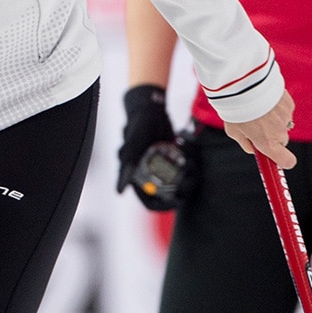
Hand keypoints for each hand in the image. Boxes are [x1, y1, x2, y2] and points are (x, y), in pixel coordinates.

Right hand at [116, 84, 181, 209]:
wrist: (152, 107)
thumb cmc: (139, 125)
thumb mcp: (134, 144)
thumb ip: (128, 165)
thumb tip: (120, 191)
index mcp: (137, 175)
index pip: (149, 201)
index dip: (163, 206)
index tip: (177, 202)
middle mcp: (149, 174)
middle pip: (168, 193)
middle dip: (180, 189)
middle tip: (189, 180)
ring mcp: (162, 167)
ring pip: (179, 182)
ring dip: (188, 177)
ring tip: (192, 164)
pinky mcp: (172, 158)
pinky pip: (185, 168)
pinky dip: (190, 163)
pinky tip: (190, 155)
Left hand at [223, 89, 295, 168]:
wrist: (243, 83)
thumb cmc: (236, 109)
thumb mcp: (233, 131)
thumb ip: (245, 143)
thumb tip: (253, 148)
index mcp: (267, 143)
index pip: (287, 161)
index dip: (283, 160)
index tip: (274, 156)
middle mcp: (280, 132)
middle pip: (282, 140)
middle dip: (272, 136)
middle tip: (257, 125)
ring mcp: (286, 117)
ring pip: (283, 123)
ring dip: (274, 119)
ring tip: (258, 108)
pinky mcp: (288, 103)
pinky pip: (285, 110)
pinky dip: (277, 107)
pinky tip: (265, 100)